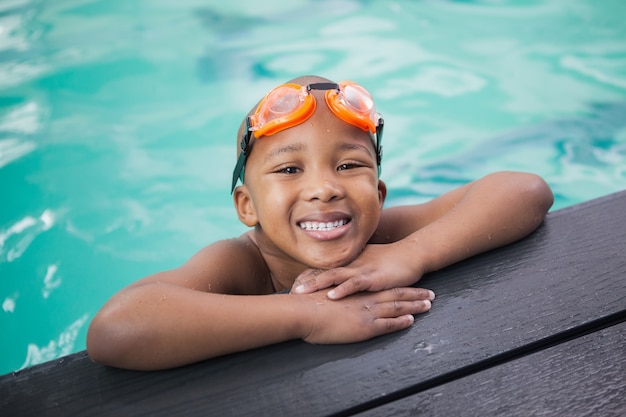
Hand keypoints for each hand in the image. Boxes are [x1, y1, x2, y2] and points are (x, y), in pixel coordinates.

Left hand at [292, 243, 427, 299]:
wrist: (412, 254)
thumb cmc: (390, 261)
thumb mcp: (367, 266)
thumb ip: (352, 273)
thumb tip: (338, 283)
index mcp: (348, 263)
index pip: (322, 269)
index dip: (306, 277)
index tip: (291, 285)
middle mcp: (351, 265)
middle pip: (323, 272)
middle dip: (305, 281)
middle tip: (288, 290)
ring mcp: (361, 270)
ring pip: (334, 277)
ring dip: (316, 284)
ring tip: (300, 292)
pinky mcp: (373, 278)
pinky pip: (355, 284)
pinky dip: (342, 290)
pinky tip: (331, 295)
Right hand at [300, 287, 433, 343]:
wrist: (303, 311)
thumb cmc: (308, 303)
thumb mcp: (324, 294)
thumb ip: (334, 294)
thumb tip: (335, 297)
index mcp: (356, 291)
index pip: (382, 287)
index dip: (399, 286)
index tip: (410, 285)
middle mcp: (365, 299)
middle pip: (395, 294)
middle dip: (414, 294)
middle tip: (430, 294)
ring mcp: (366, 311)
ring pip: (397, 307)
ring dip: (414, 306)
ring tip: (428, 305)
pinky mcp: (364, 326)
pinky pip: (388, 324)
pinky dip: (401, 322)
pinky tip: (411, 320)